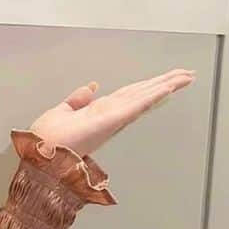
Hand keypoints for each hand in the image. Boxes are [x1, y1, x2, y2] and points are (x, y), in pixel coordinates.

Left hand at [26, 68, 196, 159]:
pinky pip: (137, 104)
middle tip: (188, 74)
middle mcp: (112, 115)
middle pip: (143, 94)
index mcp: (101, 112)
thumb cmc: (47, 140)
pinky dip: (153, 94)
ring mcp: (115, 117)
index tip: (165, 79)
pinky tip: (168, 86)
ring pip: (145, 96)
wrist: (40, 153)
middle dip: (165, 83)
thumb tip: (92, 86)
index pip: (130, 95)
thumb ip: (78, 100)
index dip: (148, 86)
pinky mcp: (113, 119)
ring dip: (166, 85)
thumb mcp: (62, 112)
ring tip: (187, 76)